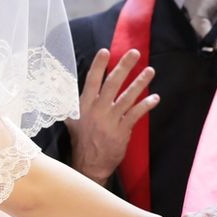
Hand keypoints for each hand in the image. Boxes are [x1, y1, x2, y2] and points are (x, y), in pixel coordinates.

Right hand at [66, 48, 158, 184]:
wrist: (89, 164)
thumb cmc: (81, 140)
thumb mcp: (70, 119)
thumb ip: (70, 103)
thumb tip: (62, 87)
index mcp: (84, 105)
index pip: (92, 81)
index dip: (98, 66)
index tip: (105, 51)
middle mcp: (98, 109)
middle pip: (112, 83)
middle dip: (124, 67)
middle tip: (135, 53)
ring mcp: (111, 119)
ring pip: (128, 96)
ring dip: (140, 83)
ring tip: (150, 71)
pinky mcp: (122, 130)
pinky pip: (136, 114)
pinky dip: (146, 105)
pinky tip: (155, 98)